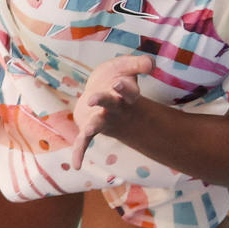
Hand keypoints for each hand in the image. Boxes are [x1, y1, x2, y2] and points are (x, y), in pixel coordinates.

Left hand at [71, 55, 152, 169]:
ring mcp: (103, 119)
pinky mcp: (89, 127)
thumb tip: (151, 62)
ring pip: (99, 122)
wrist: (103, 98)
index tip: (119, 84)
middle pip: (111, 104)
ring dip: (94, 125)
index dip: (124, 88)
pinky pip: (85, 141)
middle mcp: (115, 108)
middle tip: (94, 97)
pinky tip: (76, 165)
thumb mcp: (126, 67)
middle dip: (104, 100)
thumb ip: (138, 64)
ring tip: (89, 128)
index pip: (128, 91)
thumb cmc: (117, 81)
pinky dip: (80, 152)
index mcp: (125, 93)